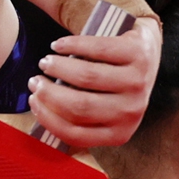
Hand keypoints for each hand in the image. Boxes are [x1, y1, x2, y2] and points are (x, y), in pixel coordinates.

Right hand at [27, 17, 161, 147]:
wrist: (145, 54)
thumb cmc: (112, 87)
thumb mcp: (101, 111)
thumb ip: (77, 119)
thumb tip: (39, 113)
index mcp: (119, 133)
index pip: (75, 134)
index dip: (47, 117)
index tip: (33, 101)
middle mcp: (131, 111)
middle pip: (79, 106)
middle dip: (48, 93)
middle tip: (35, 81)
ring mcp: (137, 83)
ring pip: (87, 77)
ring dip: (58, 68)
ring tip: (45, 62)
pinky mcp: (138, 54)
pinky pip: (98, 49)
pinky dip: (71, 45)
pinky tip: (58, 46)